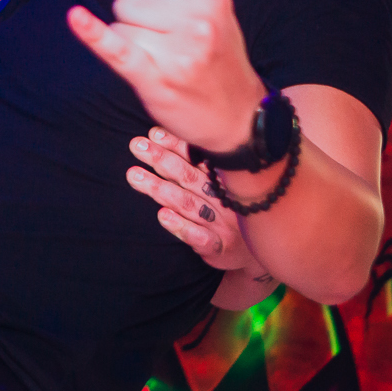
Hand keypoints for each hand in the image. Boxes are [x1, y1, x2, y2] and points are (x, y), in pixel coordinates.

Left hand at [66, 0, 267, 154]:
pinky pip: (115, 47)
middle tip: (165, 48)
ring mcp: (177, 48)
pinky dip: (92, 34)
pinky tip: (76, 19)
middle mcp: (195, 17)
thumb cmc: (219, 63)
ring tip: (162, 64)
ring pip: (119, 26)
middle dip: (134, 22)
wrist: (242, 118)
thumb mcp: (215, 16)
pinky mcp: (156, 76)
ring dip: (129, 45)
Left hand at [127, 126, 256, 272]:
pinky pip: (200, 237)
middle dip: (162, 159)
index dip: (177, 145)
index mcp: (225, 182)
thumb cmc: (231, 215)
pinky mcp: (220, 248)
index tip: (153, 133)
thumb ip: (197, 167)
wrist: (257, 257)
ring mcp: (223, 224)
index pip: (200, 159)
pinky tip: (162, 215)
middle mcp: (225, 199)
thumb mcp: (222, 189)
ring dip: (161, 188)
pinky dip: (180, 226)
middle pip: (190, 177)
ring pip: (189, 203)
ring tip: (134, 176)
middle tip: (136, 146)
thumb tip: (162, 136)